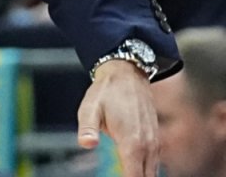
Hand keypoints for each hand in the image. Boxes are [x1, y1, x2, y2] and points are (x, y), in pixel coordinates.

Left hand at [77, 60, 158, 176]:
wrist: (127, 74)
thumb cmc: (106, 91)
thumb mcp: (90, 108)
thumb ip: (88, 128)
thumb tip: (86, 144)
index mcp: (132, 142)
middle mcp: (147, 145)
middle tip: (117, 174)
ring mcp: (154, 142)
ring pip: (152, 172)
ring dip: (140, 176)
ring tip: (123, 173)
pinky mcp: (154, 138)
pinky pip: (154, 163)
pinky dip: (145, 171)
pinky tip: (133, 171)